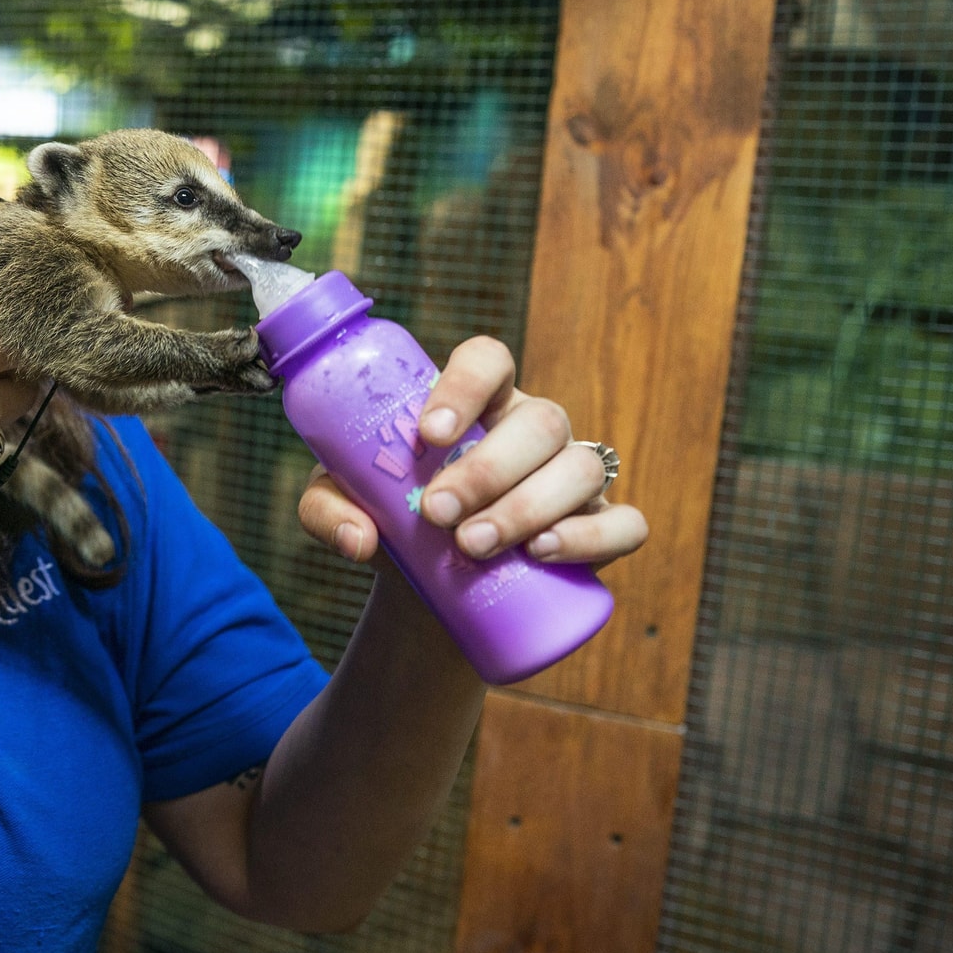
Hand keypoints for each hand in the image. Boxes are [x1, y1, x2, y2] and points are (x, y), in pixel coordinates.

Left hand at [297, 335, 647, 569]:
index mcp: (479, 402)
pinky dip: (591, 537)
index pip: (488, 360)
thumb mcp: (342, 507)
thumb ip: (328, 510)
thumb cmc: (391, 524)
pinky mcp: (600, 528)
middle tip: (435, 514)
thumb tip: (358, 537)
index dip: (464, 387)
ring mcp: (573, 476)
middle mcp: (532, 428)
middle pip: (539, 421)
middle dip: (487, 469)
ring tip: (474, 545)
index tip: (427, 436)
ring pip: (580, 468)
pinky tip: (544, 553)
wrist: (430, 592)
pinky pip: (624, 523)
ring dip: (528, 507)